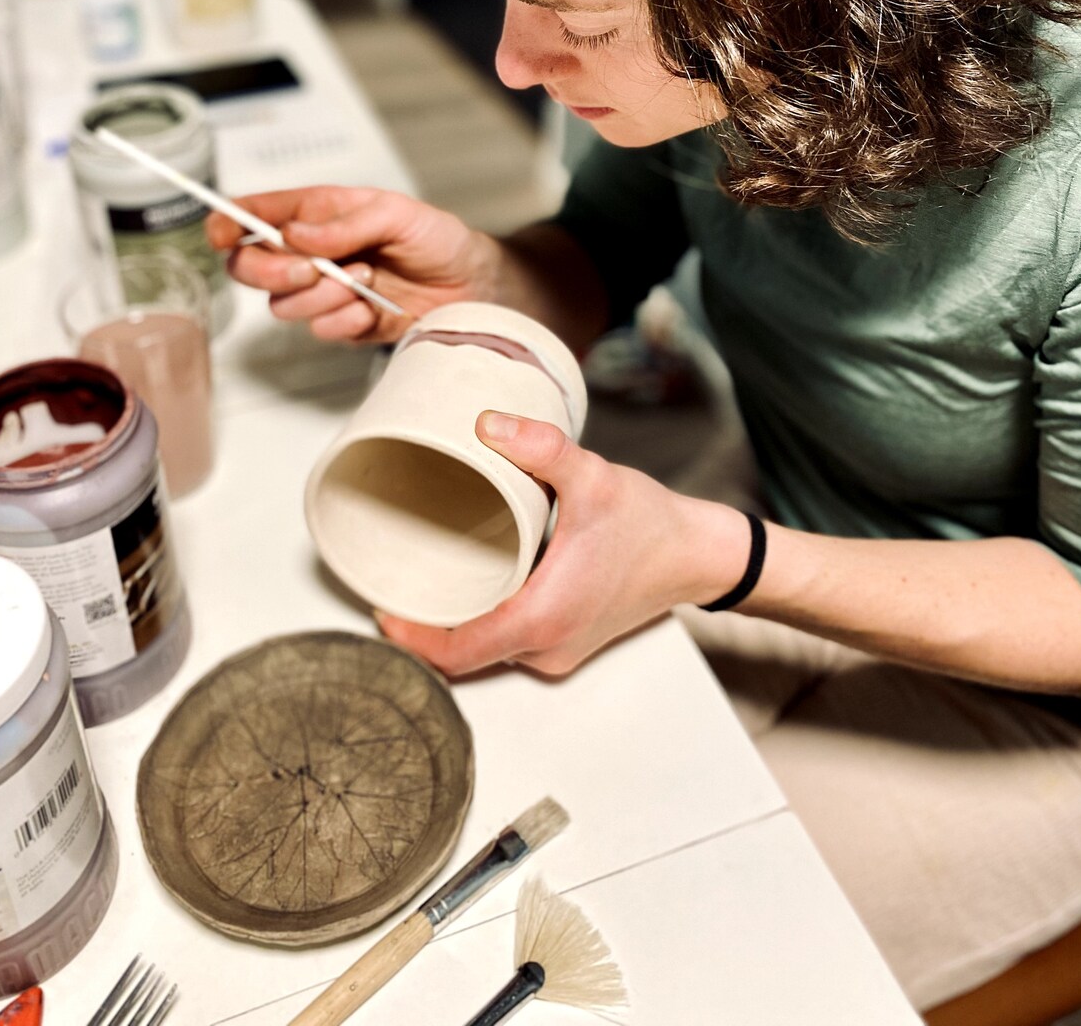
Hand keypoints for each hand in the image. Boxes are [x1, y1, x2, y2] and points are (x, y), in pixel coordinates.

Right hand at [206, 185, 496, 343]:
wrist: (472, 285)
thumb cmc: (437, 238)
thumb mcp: (397, 214)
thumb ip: (344, 223)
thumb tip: (294, 234)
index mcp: (317, 214)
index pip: (256, 216)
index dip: (228, 223)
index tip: (222, 234)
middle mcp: (311, 253)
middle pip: (251, 268)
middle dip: (273, 272)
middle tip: (311, 269)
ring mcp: (325, 291)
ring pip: (283, 305)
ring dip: (323, 295)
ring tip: (367, 280)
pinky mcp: (344, 324)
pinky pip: (321, 330)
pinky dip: (346, 320)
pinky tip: (374, 309)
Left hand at [378, 411, 752, 675]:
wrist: (697, 554)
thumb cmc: (649, 525)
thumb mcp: (593, 477)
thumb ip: (539, 448)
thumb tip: (487, 425)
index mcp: (541, 617)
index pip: (455, 652)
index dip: (411, 637)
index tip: (382, 609)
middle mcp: (546, 646)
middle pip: (463, 656)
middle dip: (424, 627)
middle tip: (395, 582)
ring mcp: (558, 650)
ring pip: (487, 652)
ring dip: (455, 624)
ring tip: (428, 578)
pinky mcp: (568, 642)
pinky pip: (510, 644)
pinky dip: (484, 622)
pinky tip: (474, 585)